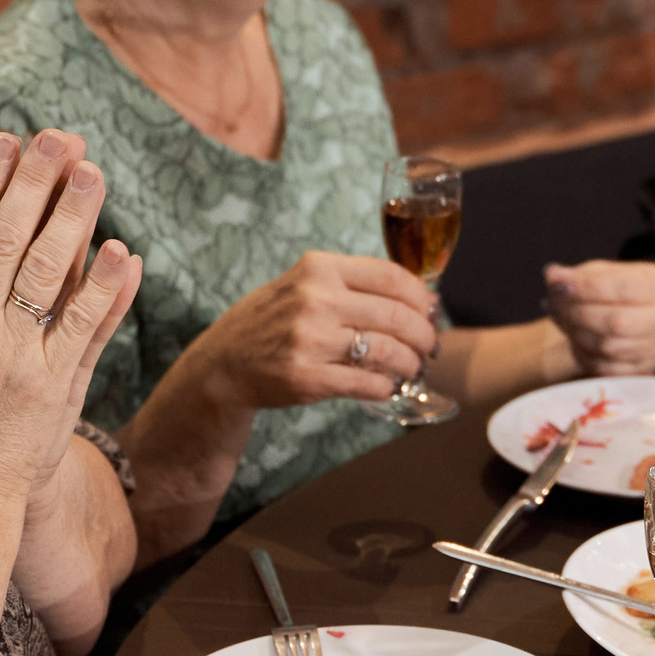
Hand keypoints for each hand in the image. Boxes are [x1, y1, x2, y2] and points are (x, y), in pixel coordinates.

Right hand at [0, 130, 141, 510]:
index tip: (3, 140)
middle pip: (10, 239)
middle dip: (35, 181)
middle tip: (59, 135)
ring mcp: (20, 360)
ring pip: (52, 274)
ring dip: (75, 218)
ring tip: (93, 171)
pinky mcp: (57, 389)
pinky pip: (86, 330)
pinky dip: (106, 290)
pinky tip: (125, 251)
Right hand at [189, 251, 439, 411]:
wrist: (224, 363)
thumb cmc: (272, 322)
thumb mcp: (303, 285)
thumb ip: (351, 286)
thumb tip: (420, 298)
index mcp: (318, 269)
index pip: (392, 276)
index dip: (421, 298)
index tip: (430, 312)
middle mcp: (314, 300)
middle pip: (397, 316)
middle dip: (424, 336)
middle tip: (428, 348)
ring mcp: (309, 340)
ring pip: (388, 352)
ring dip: (410, 364)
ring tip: (412, 369)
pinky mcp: (306, 377)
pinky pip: (366, 383)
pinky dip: (386, 386)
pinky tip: (386, 386)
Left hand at [543, 260, 654, 374]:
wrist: (642, 314)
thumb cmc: (620, 289)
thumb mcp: (604, 272)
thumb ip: (580, 274)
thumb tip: (552, 275)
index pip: (623, 289)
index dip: (586, 287)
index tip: (559, 283)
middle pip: (616, 322)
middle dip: (577, 313)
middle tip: (554, 303)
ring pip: (608, 347)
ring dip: (576, 333)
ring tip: (562, 319)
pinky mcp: (644, 371)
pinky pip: (606, 369)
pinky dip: (584, 355)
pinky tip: (576, 340)